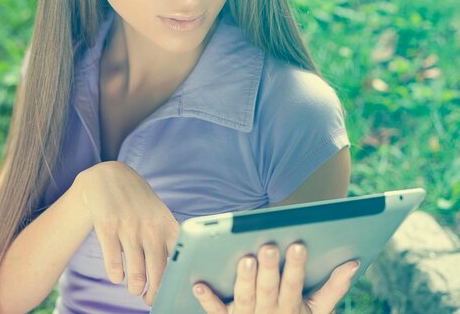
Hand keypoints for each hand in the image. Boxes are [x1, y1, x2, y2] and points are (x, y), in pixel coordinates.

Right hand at [73, 161, 178, 305]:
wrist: (108, 175)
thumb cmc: (137, 201)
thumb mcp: (158, 213)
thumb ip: (166, 238)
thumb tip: (172, 273)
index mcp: (166, 224)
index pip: (180, 257)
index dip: (179, 279)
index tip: (175, 291)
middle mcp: (150, 227)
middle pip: (159, 271)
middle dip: (155, 292)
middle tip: (150, 299)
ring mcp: (128, 227)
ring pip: (136, 273)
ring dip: (136, 287)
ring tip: (135, 289)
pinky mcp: (107, 227)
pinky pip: (114, 263)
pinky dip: (116, 275)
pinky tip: (117, 276)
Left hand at [192, 243, 359, 313]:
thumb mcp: (316, 310)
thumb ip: (334, 288)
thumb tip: (353, 263)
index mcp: (291, 308)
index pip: (294, 285)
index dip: (296, 266)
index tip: (298, 244)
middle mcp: (268, 313)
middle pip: (268, 288)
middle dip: (269, 268)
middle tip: (268, 246)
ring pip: (244, 296)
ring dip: (244, 278)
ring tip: (245, 258)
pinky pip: (214, 310)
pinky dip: (206, 297)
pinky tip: (198, 282)